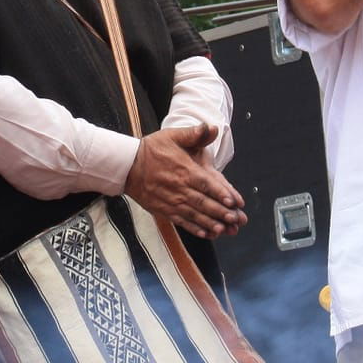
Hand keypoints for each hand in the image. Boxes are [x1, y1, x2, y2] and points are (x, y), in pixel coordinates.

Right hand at [123, 124, 246, 237]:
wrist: (126, 166)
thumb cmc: (151, 150)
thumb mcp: (172, 136)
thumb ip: (193, 133)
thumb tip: (211, 128)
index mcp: (184, 170)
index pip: (206, 183)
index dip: (221, 193)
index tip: (234, 202)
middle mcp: (179, 188)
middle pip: (203, 202)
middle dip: (220, 212)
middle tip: (235, 219)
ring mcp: (171, 201)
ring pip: (194, 214)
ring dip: (210, 223)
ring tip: (225, 229)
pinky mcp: (164, 209)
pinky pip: (181, 221)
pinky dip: (194, 229)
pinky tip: (206, 234)